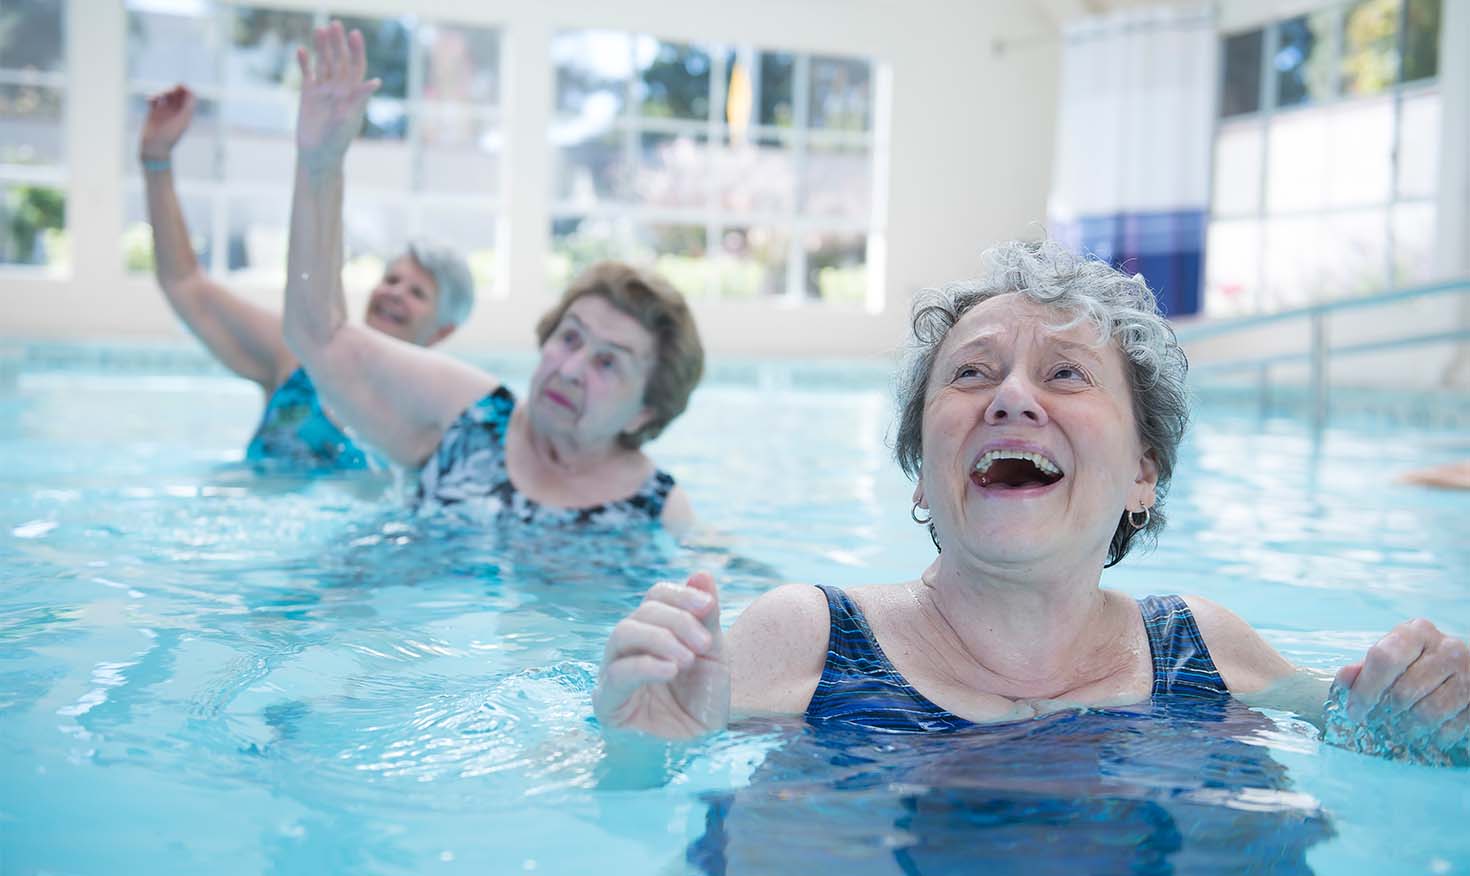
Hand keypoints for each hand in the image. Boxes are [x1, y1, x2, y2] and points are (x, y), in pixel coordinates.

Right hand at [139, 85, 194, 160]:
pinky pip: (154, 100)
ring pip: (166, 95)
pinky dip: (152, 97)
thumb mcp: (182, 121)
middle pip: (178, 94)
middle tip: (167, 94)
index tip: (179, 87)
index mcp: (186, 114)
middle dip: (173, 90)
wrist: (155, 148)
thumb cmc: (169, 136)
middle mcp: (177, 112)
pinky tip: (150, 101)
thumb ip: (188, 107)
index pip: (190, 96)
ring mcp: (165, 112)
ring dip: (162, 92)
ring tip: (157, 98)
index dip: (186, 89)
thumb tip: (190, 91)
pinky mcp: (153, 113)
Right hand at [294, 21, 379, 171]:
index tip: (355, 34)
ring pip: (323, 63)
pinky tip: (301, 50)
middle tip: (335, 24)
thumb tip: (374, 81)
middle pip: (340, 60)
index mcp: (353, 93)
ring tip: (319, 29)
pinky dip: (304, 62)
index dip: (357, 50)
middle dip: (338, 43)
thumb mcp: (349, 119)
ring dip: (322, 47)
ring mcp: (324, 90)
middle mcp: (340, 89)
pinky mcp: (308, 94)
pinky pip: (307, 73)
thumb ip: (359, 98)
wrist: (318, 154)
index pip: (357, 66)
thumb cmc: (338, 141)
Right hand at [593, 573, 727, 739]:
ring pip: (623, 634)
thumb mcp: (712, 653)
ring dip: (660, 639)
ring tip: (688, 659)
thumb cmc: (704, 698)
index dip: (679, 595)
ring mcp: (613, 673)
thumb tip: (700, 572)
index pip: (655, 596)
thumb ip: (705, 616)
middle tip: (705, 645)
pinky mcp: (608, 703)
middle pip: (641, 612)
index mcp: (651, 630)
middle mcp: (627, 648)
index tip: (708, 605)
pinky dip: (645, 666)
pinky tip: (671, 669)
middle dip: (676, 622)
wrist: (704, 743)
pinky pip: (617, 674)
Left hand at [1333, 618, 1469, 750]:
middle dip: (1384, 714)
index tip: (1354, 712)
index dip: (1364, 690)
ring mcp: (1468, 672)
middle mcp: (1447, 647)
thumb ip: (1366, 668)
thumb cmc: (1419, 662)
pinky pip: (1450, 728)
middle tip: (1376, 723)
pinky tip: (1427, 733)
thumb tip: (1344, 678)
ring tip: (1399, 730)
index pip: (1383, 660)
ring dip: (1407, 728)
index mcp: (1417, 631)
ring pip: (1427, 713)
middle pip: (1403, 692)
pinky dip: (1434, 737)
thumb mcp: (1393, 657)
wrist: (1464, 668)